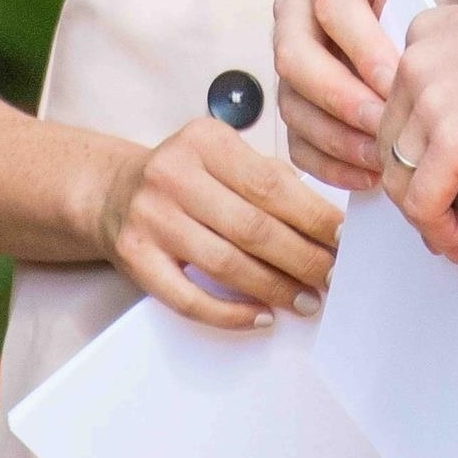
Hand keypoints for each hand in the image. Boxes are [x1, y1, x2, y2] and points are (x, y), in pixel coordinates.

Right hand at [90, 117, 342, 329]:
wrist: (113, 192)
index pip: (271, 185)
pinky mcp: (135, 257)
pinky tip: (262, 316)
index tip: (344, 240)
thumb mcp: (223, 158)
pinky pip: (189, 298)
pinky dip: (231, 313)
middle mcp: (173, 174)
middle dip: (301, 258)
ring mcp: (151, 217)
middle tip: (331, 277)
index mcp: (205, 140)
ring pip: (226, 264)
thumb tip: (327, 225)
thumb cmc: (186, 177)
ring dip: (274, 288)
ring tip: (306, 300)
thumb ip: (269, 180)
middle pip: (253, 227)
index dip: (313, 217)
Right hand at [275, 0, 457, 191]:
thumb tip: (421, 82)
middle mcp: (296, 8)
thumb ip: (422, 26)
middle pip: (294, 57)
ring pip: (293, 105)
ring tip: (385, 159)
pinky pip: (297, 141)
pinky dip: (331, 164)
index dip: (363, 47)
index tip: (401, 79)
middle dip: (342, 98)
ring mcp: (288, 58)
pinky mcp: (295, 101)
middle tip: (386, 124)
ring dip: (338, 139)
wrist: (426, 7)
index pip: (332, 5)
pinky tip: (371, 175)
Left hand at [378, 0, 457, 263]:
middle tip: (445, 216)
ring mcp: (428, 101)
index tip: (434, 178)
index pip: (396, 106)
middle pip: (390, 144)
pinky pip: (424, 203)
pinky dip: (441, 229)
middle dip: (414, 187)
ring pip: (399, 180)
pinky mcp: (451, 141)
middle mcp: (415, 62)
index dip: (413, 150)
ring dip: (427, 216)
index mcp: (425, 33)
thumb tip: (454, 147)